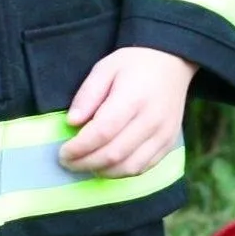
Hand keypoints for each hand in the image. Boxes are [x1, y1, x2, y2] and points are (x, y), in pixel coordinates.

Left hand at [59, 47, 195, 177]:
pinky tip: (108, 165)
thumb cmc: (134, 64)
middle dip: (85, 163)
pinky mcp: (169, 142)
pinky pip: (144, 167)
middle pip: (114, 154)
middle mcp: (151, 120)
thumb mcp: (105, 68)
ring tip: (86, 164)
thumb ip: (87, 94)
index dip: (79, 148)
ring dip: (103, 171)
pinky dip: (122, 171)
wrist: (172, 63)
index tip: (63, 152)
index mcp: (133, 98)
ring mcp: (163, 134)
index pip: (102, 133)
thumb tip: (72, 122)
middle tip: (68, 162)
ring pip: (129, 167)